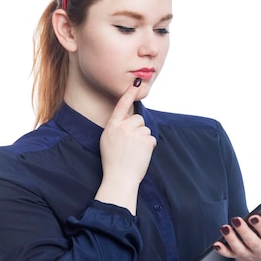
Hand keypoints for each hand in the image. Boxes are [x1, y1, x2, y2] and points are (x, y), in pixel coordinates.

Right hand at [94, 80, 156, 212]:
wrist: (119, 178)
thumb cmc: (114, 162)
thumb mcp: (108, 141)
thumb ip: (117, 128)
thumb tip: (130, 117)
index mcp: (111, 127)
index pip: (121, 106)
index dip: (129, 93)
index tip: (136, 81)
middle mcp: (122, 128)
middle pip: (138, 118)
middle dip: (138, 129)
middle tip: (131, 145)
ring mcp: (134, 134)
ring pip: (146, 129)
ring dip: (143, 139)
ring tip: (134, 152)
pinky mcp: (145, 141)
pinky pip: (151, 139)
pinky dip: (149, 147)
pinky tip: (141, 156)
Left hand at [214, 203, 260, 260]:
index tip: (253, 217)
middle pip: (252, 242)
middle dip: (243, 231)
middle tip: (236, 219)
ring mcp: (249, 255)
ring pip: (239, 249)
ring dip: (231, 239)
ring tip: (224, 228)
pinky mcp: (238, 257)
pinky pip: (229, 255)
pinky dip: (222, 250)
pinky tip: (216, 244)